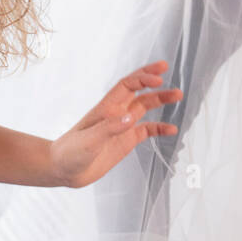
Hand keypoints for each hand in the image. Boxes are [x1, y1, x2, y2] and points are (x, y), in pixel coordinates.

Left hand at [49, 60, 180, 186]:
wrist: (63, 169)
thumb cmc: (70, 152)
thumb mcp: (89, 140)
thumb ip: (109, 128)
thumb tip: (131, 118)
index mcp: (106, 108)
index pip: (127, 85)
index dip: (142, 78)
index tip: (158, 78)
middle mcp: (116, 114)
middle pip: (138, 91)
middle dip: (152, 80)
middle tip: (168, 71)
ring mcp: (122, 127)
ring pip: (145, 107)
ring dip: (160, 100)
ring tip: (178, 95)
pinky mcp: (125, 141)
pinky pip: (146, 130)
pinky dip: (160, 128)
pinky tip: (172, 129)